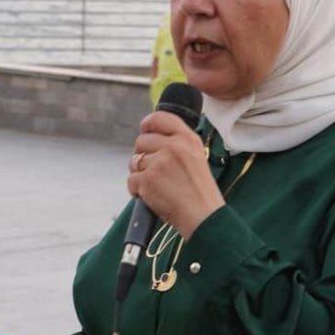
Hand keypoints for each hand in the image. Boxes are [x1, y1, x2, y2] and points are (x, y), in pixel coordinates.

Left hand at [127, 111, 223, 238]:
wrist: (203, 216)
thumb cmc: (199, 191)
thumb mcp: (197, 156)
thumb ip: (177, 143)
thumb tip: (150, 135)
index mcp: (187, 138)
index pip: (160, 118)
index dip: (148, 124)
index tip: (145, 131)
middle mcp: (173, 147)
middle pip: (141, 141)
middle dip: (143, 155)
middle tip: (155, 171)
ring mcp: (159, 163)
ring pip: (134, 161)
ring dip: (139, 174)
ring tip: (157, 186)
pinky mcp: (148, 180)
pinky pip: (131, 180)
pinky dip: (137, 191)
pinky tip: (152, 196)